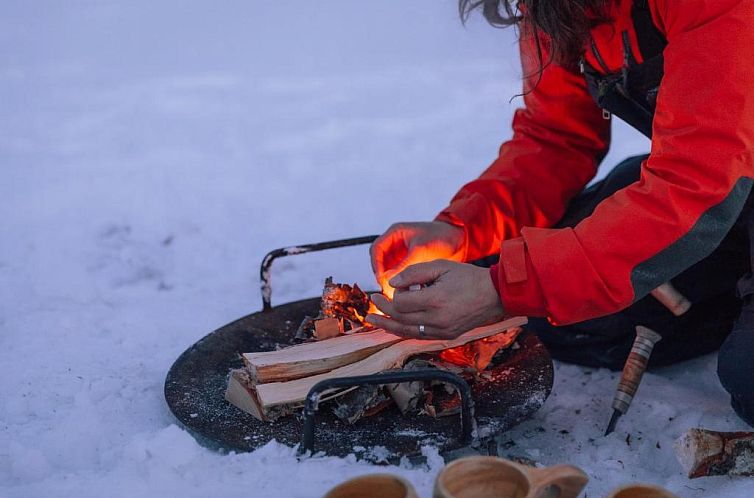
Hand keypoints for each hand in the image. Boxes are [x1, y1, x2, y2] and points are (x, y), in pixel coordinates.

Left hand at [366, 259, 504, 339]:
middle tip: (373, 300)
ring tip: (372, 320)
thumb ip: (414, 273)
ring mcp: (442, 331)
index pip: (401, 302)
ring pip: (406, 331)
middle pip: (401, 318)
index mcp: (435, 300)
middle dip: (384, 310)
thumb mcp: (440, 266)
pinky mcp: (446, 336)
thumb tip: (391, 283)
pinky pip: (418, 336)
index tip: (393, 287)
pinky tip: (392, 327)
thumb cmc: (468, 277)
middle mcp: (437, 320)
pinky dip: (403, 331)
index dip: (393, 295)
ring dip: (387, 325)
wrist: (494, 294)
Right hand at [370, 221, 464, 296]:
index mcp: (395, 233)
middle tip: (387, 289)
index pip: (376, 249)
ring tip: (396, 292)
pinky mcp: (410, 262)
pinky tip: (405, 290)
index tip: (381, 279)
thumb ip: (404, 264)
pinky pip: (400, 273)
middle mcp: (396, 243)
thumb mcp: (422, 250)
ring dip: (391, 280)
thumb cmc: (442, 237)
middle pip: (380, 260)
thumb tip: (388, 279)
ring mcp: (402, 253)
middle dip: (382, 275)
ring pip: (389, 269)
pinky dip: (401, 282)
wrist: (459, 240)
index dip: (376, 265)